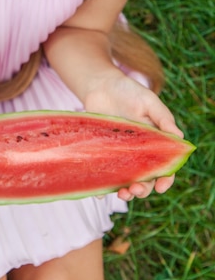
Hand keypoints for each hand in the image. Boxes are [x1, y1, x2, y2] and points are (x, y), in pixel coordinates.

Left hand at [84, 71, 182, 200]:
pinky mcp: (103, 154)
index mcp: (155, 143)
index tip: (161, 186)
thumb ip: (163, 119)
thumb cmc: (129, 92)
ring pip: (126, 181)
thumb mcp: (149, 102)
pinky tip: (99, 193)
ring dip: (126, 192)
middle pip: (145, 179)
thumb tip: (180, 138)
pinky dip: (102, 187)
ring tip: (122, 193)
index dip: (165, 178)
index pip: (164, 167)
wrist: (101, 86)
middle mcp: (139, 153)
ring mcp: (120, 155)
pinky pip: (103, 174)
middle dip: (144, 189)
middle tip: (135, 189)